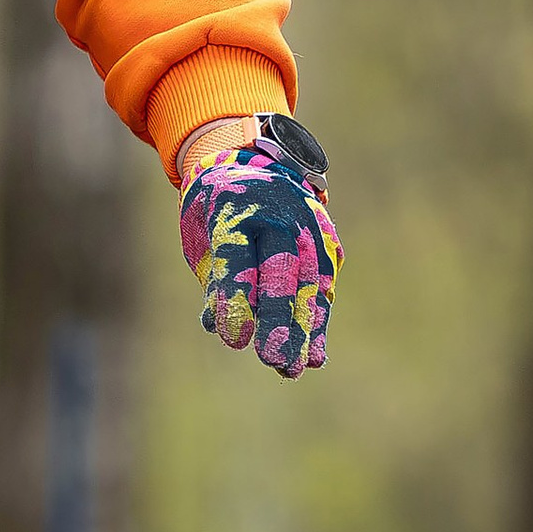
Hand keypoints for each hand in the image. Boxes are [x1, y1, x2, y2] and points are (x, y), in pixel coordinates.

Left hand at [178, 136, 336, 377]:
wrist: (260, 164)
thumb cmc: (219, 209)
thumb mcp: (204, 235)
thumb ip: (215, 277)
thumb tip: (215, 324)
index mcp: (238, 208)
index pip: (238, 257)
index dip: (237, 298)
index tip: (234, 338)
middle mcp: (281, 216)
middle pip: (281, 273)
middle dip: (279, 319)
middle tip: (273, 360)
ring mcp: (310, 229)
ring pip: (309, 284)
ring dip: (304, 330)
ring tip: (295, 367)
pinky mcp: (328, 245)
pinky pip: (324, 286)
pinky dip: (317, 322)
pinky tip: (313, 355)